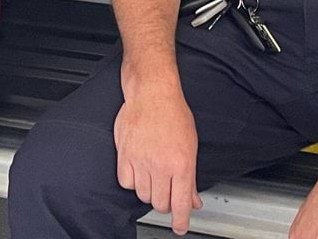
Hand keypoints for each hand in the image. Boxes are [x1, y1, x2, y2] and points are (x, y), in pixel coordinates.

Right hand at [114, 89, 201, 234]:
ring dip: (149, 191)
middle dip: (165, 202)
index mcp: (182, 164)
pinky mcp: (124, 155)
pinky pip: (126, 182)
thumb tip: (193, 200)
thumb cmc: (173, 113)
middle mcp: (161, 166)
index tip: (179, 228)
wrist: (152, 92)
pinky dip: (132, 182)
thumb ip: (191, 177)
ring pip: (143, 195)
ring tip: (154, 177)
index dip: (180, 221)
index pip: (180, 204)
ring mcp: (140, 161)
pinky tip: (139, 171)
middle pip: (160, 203)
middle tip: (168, 192)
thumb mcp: (191, 145)